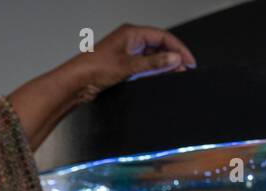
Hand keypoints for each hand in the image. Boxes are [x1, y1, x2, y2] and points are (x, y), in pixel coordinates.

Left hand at [7, 24, 195, 149]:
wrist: (75, 83)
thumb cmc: (94, 68)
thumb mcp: (128, 66)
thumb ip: (153, 63)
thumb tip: (173, 59)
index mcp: (131, 33)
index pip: (163, 37)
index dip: (178, 48)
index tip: (189, 61)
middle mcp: (129, 41)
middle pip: (159, 47)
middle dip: (172, 58)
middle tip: (185, 71)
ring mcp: (126, 54)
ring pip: (151, 58)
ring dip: (163, 66)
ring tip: (175, 76)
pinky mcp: (122, 67)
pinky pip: (143, 68)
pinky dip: (152, 73)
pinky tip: (158, 80)